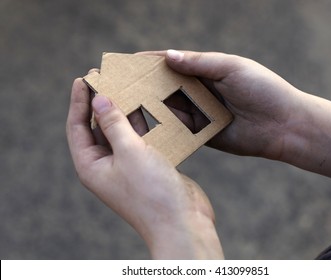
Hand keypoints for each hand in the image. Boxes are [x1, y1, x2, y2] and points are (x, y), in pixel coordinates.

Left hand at [66, 78, 223, 258]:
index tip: (84, 78)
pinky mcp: (146, 164)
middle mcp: (106, 165)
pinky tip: (147, 105)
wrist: (182, 221)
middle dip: (101, 102)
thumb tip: (100, 99)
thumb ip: (114, 123)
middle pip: (98, 126)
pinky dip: (142, 122)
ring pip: (120, 130)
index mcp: (91, 165)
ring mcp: (127, 165)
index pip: (78, 126)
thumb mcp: (130, 152)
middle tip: (106, 75)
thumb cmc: (151, 191)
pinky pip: (139, 137)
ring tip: (126, 85)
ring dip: (123, 110)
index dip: (79, 101)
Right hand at [138, 50, 298, 158]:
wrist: (283, 125)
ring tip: (126, 110)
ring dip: (151, 108)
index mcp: (207, 70)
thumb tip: (168, 56)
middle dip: (144, 87)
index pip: (172, 64)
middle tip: (119, 90)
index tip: (126, 64)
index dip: (150, 63)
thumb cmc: (263, 89)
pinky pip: (180, 130)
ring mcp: (201, 112)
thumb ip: (201, 63)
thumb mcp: (232, 68)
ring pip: (170, 109)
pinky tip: (148, 129)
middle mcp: (200, 91)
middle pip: (166, 87)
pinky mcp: (203, 133)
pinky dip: (165, 128)